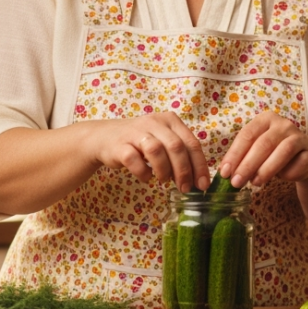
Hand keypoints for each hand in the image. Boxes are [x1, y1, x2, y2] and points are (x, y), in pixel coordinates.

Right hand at [89, 113, 208, 191]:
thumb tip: (197, 180)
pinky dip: (143, 173)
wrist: (104, 137)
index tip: (203, 185)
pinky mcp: (119, 145)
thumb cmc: (140, 142)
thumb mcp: (163, 141)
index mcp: (169, 120)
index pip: (191, 142)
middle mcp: (154, 122)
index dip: (199, 165)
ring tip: (164, 181)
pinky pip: (134, 160)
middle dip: (184, 171)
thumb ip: (180, 155)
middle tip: (184, 188)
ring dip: (164, 170)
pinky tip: (146, 178)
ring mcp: (135, 132)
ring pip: (156, 150)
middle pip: (176, 146)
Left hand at [218, 111, 307, 188]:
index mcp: (265, 120)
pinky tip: (282, 179)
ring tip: (255, 183)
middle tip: (236, 182)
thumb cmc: (275, 154)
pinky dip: (289, 173)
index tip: (224, 173)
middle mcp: (283, 124)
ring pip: (283, 151)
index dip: (234, 155)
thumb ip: (243, 158)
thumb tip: (225, 174)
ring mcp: (299, 137)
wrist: (306, 157)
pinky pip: (300, 164)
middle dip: (247, 165)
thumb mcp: (257, 152)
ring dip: (267, 169)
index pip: (246, 135)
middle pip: (263, 144)